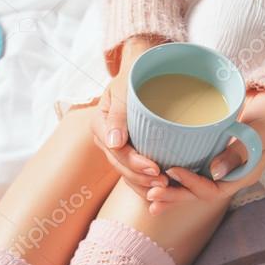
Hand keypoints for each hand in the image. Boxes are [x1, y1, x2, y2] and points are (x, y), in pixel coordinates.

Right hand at [91, 35, 168, 199]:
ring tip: (165, 188)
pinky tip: (161, 191)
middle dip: (141, 177)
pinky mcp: (128, 153)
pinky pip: (133, 174)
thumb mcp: (123, 88)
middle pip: (120, 166)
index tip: (155, 168)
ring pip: (126, 174)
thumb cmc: (133, 77)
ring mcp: (115, 149)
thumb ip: (117, 114)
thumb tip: (114, 143)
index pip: (116, 150)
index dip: (134, 163)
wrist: (140, 72)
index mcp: (100, 125)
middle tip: (164, 182)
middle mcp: (105, 140)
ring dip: (144, 185)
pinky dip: (145, 185)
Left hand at [144, 89, 264, 214]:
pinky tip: (151, 177)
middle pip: (196, 194)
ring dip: (169, 191)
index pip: (212, 190)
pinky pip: (187, 171)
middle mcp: (225, 176)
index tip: (173, 171)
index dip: (192, 184)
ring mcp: (216, 167)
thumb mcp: (260, 130)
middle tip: (151, 195)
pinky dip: (170, 176)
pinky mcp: (206, 155)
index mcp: (240, 175)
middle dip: (174, 196)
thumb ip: (239, 150)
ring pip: (189, 186)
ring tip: (147, 195)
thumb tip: (215, 173)